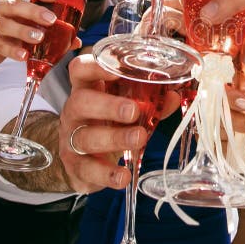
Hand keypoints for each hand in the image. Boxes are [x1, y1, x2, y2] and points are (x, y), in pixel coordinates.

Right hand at [0, 0, 79, 66]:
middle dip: (34, 11)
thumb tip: (76, 40)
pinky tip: (24, 55)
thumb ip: (50, 31)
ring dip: (23, 30)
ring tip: (39, 37)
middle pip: (14, 4)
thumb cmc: (8, 32)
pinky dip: (12, 50)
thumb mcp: (27, 26)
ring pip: (4, 24)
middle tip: (51, 20)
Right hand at [58, 55, 152, 193]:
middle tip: (134, 111)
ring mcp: (71, 138)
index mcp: (87, 89)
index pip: (81, 70)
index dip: (95, 67)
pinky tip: (124, 176)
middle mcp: (74, 111)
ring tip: (139, 138)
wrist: (83, 159)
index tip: (116, 69)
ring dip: (114, 138)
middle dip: (108, 106)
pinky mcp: (75, 165)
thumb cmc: (108, 123)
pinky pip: (87, 169)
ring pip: (86, 137)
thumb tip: (173, 96)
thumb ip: (150, 102)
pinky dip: (107, 174)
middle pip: (81, 102)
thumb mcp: (126, 108)